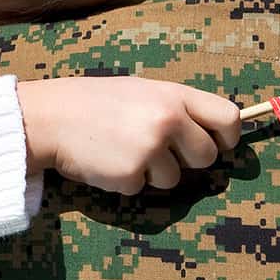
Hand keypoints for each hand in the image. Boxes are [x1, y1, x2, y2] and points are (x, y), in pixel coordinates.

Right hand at [17, 77, 240, 194]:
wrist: (51, 117)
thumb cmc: (98, 102)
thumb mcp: (143, 91)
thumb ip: (177, 108)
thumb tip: (215, 134)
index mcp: (174, 95)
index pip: (228, 118)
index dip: (228, 137)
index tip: (219, 144)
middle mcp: (168, 120)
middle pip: (207, 156)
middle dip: (188, 160)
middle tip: (159, 151)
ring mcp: (151, 148)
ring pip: (175, 179)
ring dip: (154, 173)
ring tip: (125, 150)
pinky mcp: (132, 174)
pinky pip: (144, 188)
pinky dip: (128, 182)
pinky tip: (109, 161)